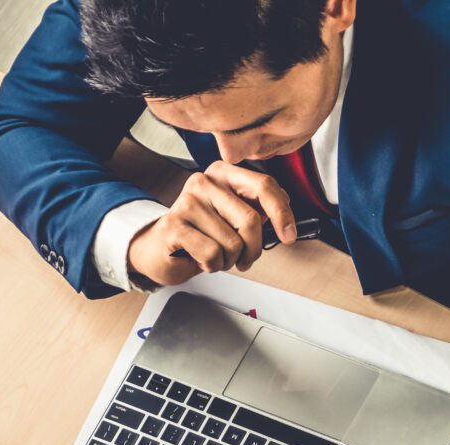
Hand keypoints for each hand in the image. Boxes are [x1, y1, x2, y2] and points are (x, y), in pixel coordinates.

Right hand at [127, 162, 298, 287]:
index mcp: (223, 173)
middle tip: (243, 258)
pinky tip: (200, 258)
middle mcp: (204, 181)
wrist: (160, 250)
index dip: (283, 214)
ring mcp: (187, 202)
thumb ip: (258, 210)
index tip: (289, 236)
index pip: (264, 186)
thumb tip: (286, 219)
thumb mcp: (234, 218)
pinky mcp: (173, 225)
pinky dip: (212, 265)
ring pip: (232, 243)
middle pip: (251, 220)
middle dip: (253, 249)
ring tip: (214, 255)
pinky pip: (212, 254)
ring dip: (229, 260)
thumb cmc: (201, 235)